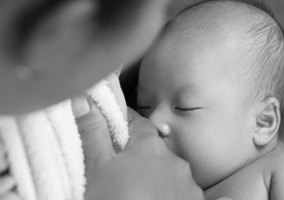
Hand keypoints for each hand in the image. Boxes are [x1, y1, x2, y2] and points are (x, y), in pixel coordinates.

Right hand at [72, 95, 203, 199]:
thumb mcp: (96, 170)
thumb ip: (93, 133)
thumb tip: (84, 100)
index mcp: (151, 147)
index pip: (137, 123)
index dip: (123, 124)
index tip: (112, 129)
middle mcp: (175, 162)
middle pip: (153, 150)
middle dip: (137, 155)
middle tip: (118, 170)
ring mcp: (188, 186)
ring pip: (167, 172)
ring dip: (154, 176)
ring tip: (136, 192)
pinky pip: (179, 192)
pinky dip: (167, 194)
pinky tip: (154, 199)